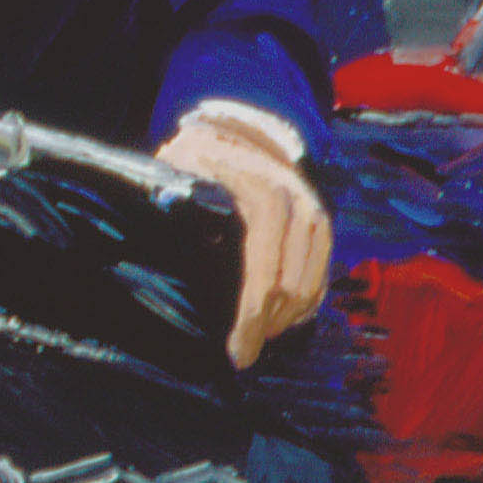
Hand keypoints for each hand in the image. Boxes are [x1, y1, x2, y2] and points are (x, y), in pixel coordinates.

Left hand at [159, 110, 332, 365]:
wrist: (234, 129)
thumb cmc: (194, 158)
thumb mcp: (173, 174)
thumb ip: (172, 212)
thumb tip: (160, 265)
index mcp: (257, 189)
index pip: (264, 263)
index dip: (251, 313)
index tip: (235, 350)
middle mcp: (296, 199)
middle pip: (291, 282)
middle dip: (266, 325)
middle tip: (242, 353)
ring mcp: (313, 211)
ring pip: (312, 282)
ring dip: (287, 319)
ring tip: (258, 338)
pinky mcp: (321, 223)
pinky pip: (322, 274)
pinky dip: (305, 303)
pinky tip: (280, 320)